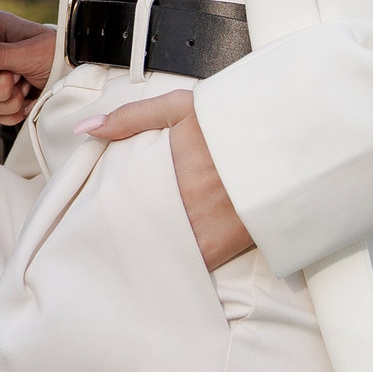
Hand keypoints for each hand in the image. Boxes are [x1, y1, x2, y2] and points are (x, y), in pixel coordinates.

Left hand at [76, 92, 254, 270]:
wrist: (289, 141)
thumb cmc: (231, 122)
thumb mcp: (180, 108)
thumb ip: (130, 118)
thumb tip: (84, 131)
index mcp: (165, 173)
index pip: (122, 202)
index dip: (109, 211)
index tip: (100, 215)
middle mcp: (182, 206)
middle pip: (139, 230)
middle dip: (126, 233)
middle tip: (113, 236)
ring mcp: (203, 230)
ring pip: (162, 250)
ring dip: (151, 249)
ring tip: (140, 247)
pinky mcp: (223, 247)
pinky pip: (191, 263)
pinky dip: (179, 262)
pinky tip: (170, 258)